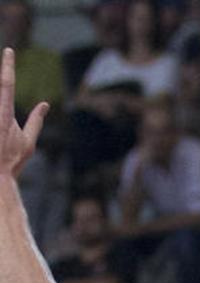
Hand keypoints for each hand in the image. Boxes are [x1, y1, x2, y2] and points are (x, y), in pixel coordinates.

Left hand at [0, 49, 48, 178]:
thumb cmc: (11, 163)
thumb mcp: (28, 143)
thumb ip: (36, 121)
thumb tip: (44, 105)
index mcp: (4, 114)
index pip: (7, 84)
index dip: (8, 66)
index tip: (8, 50)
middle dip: (2, 75)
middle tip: (5, 56)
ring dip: (3, 103)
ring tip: (4, 125)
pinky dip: (1, 121)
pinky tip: (1, 127)